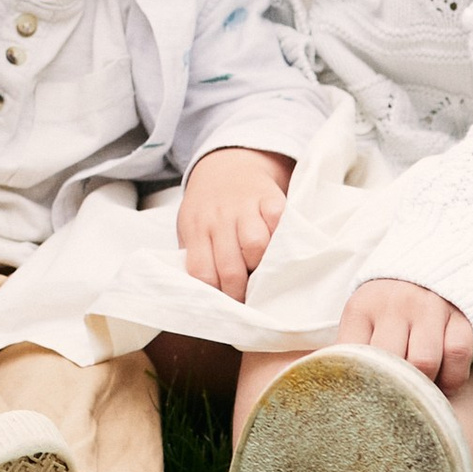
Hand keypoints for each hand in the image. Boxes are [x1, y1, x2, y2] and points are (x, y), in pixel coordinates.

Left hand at [177, 145, 292, 301]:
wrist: (227, 164)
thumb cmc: (208, 208)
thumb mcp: (191, 228)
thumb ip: (197, 256)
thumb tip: (207, 296)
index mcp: (196, 229)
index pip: (202, 272)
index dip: (216, 295)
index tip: (226, 308)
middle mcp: (219, 218)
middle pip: (230, 267)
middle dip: (240, 292)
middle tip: (248, 301)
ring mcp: (245, 207)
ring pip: (255, 246)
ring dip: (262, 268)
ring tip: (264, 275)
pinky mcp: (270, 199)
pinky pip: (278, 223)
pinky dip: (281, 239)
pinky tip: (279, 250)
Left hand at [339, 278, 472, 392]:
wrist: (424, 271)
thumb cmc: (383, 312)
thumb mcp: (358, 324)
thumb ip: (346, 355)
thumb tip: (329, 397)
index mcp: (361, 309)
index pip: (353, 356)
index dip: (359, 387)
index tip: (363, 407)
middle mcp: (395, 304)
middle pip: (391, 363)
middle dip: (394, 390)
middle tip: (394, 404)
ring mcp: (430, 307)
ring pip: (424, 361)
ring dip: (424, 387)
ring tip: (419, 394)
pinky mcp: (461, 316)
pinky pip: (458, 354)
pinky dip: (453, 378)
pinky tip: (444, 383)